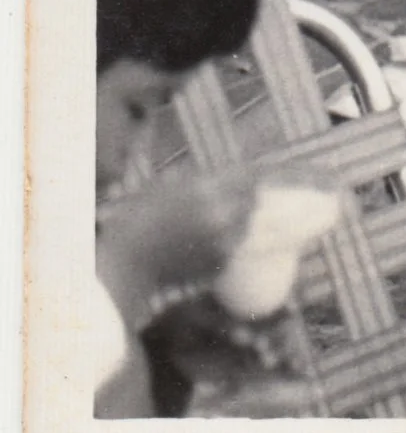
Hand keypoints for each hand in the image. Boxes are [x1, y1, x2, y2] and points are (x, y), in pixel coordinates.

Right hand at [96, 169, 258, 324]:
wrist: (125, 267)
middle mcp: (223, 216)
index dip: (245, 171)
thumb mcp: (162, 185)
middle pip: (252, 198)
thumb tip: (221, 165)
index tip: (241, 170)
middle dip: (243, 193)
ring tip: (210, 218)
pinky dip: (225, 239)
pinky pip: (234, 244)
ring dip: (235, 216)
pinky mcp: (221, 263)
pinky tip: (203, 238)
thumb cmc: (136, 221)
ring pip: (245, 222)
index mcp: (207, 191)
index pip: (248, 173)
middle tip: (228, 193)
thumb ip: (195, 174)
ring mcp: (225, 242)